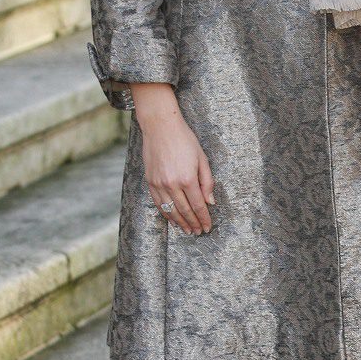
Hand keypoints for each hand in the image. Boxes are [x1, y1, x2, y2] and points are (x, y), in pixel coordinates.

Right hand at [130, 84, 215, 234]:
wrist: (161, 127)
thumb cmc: (185, 140)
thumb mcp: (202, 159)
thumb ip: (207, 182)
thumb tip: (210, 202)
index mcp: (187, 178)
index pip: (198, 205)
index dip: (204, 218)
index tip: (207, 227)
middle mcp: (172, 184)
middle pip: (185, 211)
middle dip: (193, 223)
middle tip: (198, 232)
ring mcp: (159, 183)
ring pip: (170, 210)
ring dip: (180, 222)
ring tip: (187, 230)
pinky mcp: (150, 181)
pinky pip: (158, 203)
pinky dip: (166, 213)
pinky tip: (172, 219)